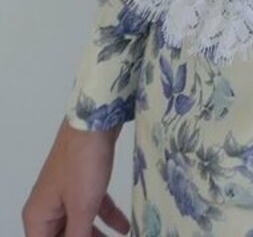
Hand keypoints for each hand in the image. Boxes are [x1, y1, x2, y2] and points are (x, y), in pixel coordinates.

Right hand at [22, 118, 129, 236]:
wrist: (95, 118)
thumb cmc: (83, 163)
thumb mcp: (82, 208)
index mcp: (38, 217)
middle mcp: (48, 208)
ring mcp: (65, 193)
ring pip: (79, 225)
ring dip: (97, 236)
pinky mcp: (83, 181)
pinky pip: (92, 207)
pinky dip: (106, 218)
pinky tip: (123, 227)